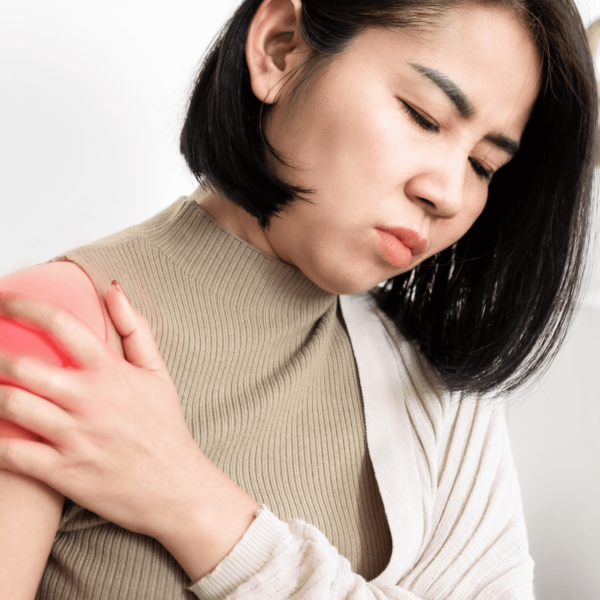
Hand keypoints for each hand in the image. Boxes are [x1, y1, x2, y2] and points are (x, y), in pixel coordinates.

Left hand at [0, 283, 258, 580]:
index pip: (60, 325)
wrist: (175, 486)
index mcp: (110, 372)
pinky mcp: (62, 472)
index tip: (4, 301)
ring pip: (9, 405)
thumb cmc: (165, 427)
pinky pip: (10, 452)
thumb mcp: (158, 372)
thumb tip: (113, 289)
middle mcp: (89, 401)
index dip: (23, 306)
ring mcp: (74, 437)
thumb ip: (135, 328)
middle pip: (22, 366)